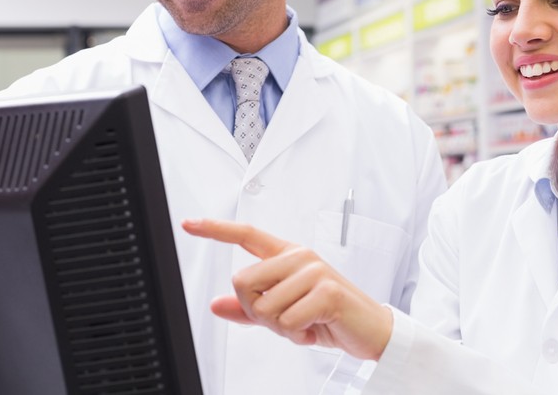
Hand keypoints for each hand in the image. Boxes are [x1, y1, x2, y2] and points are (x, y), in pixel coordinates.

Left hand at [181, 218, 393, 360]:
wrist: (369, 330)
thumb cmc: (328, 316)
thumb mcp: (284, 313)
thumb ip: (250, 309)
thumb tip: (216, 305)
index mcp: (288, 256)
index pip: (247, 236)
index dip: (216, 230)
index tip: (189, 223)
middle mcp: (299, 257)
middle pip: (243, 282)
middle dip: (257, 312)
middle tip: (286, 319)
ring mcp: (314, 271)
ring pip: (264, 307)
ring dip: (280, 328)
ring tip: (304, 324)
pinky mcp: (326, 291)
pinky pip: (287, 321)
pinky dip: (297, 335)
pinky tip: (314, 329)